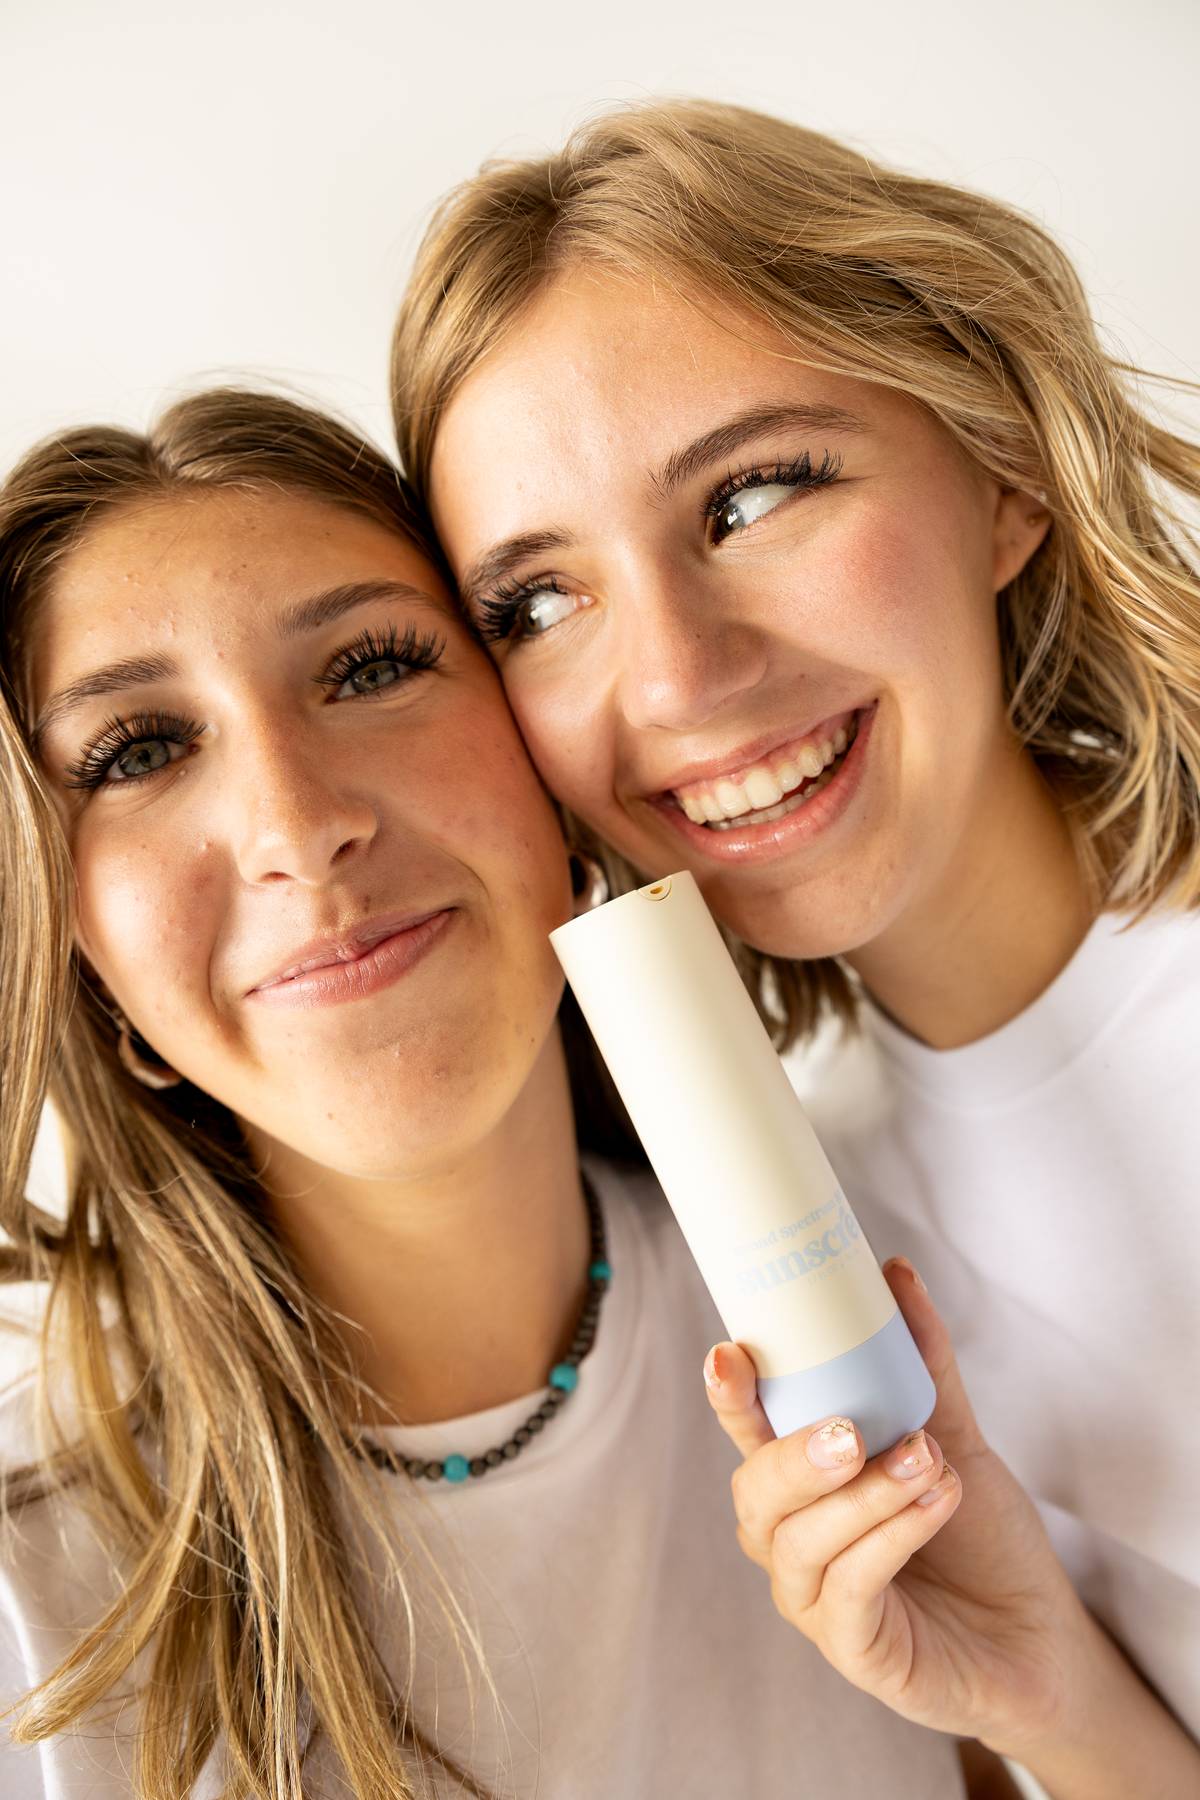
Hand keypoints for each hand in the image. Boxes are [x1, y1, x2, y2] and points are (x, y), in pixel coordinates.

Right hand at [703, 1257, 1091, 1754]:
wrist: (1039, 1635)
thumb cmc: (980, 1539)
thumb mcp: (952, 1434)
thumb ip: (921, 1361)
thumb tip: (894, 1271)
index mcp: (801, 1486)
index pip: (748, 1434)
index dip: (729, 1397)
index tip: (732, 1352)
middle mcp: (792, 1542)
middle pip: (757, 1493)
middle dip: (797, 1455)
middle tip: (852, 1428)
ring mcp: (815, 1602)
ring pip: (802, 1541)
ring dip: (865, 1495)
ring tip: (927, 1460)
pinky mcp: (854, 1651)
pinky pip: (849, 1590)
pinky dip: (889, 1539)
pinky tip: (933, 1504)